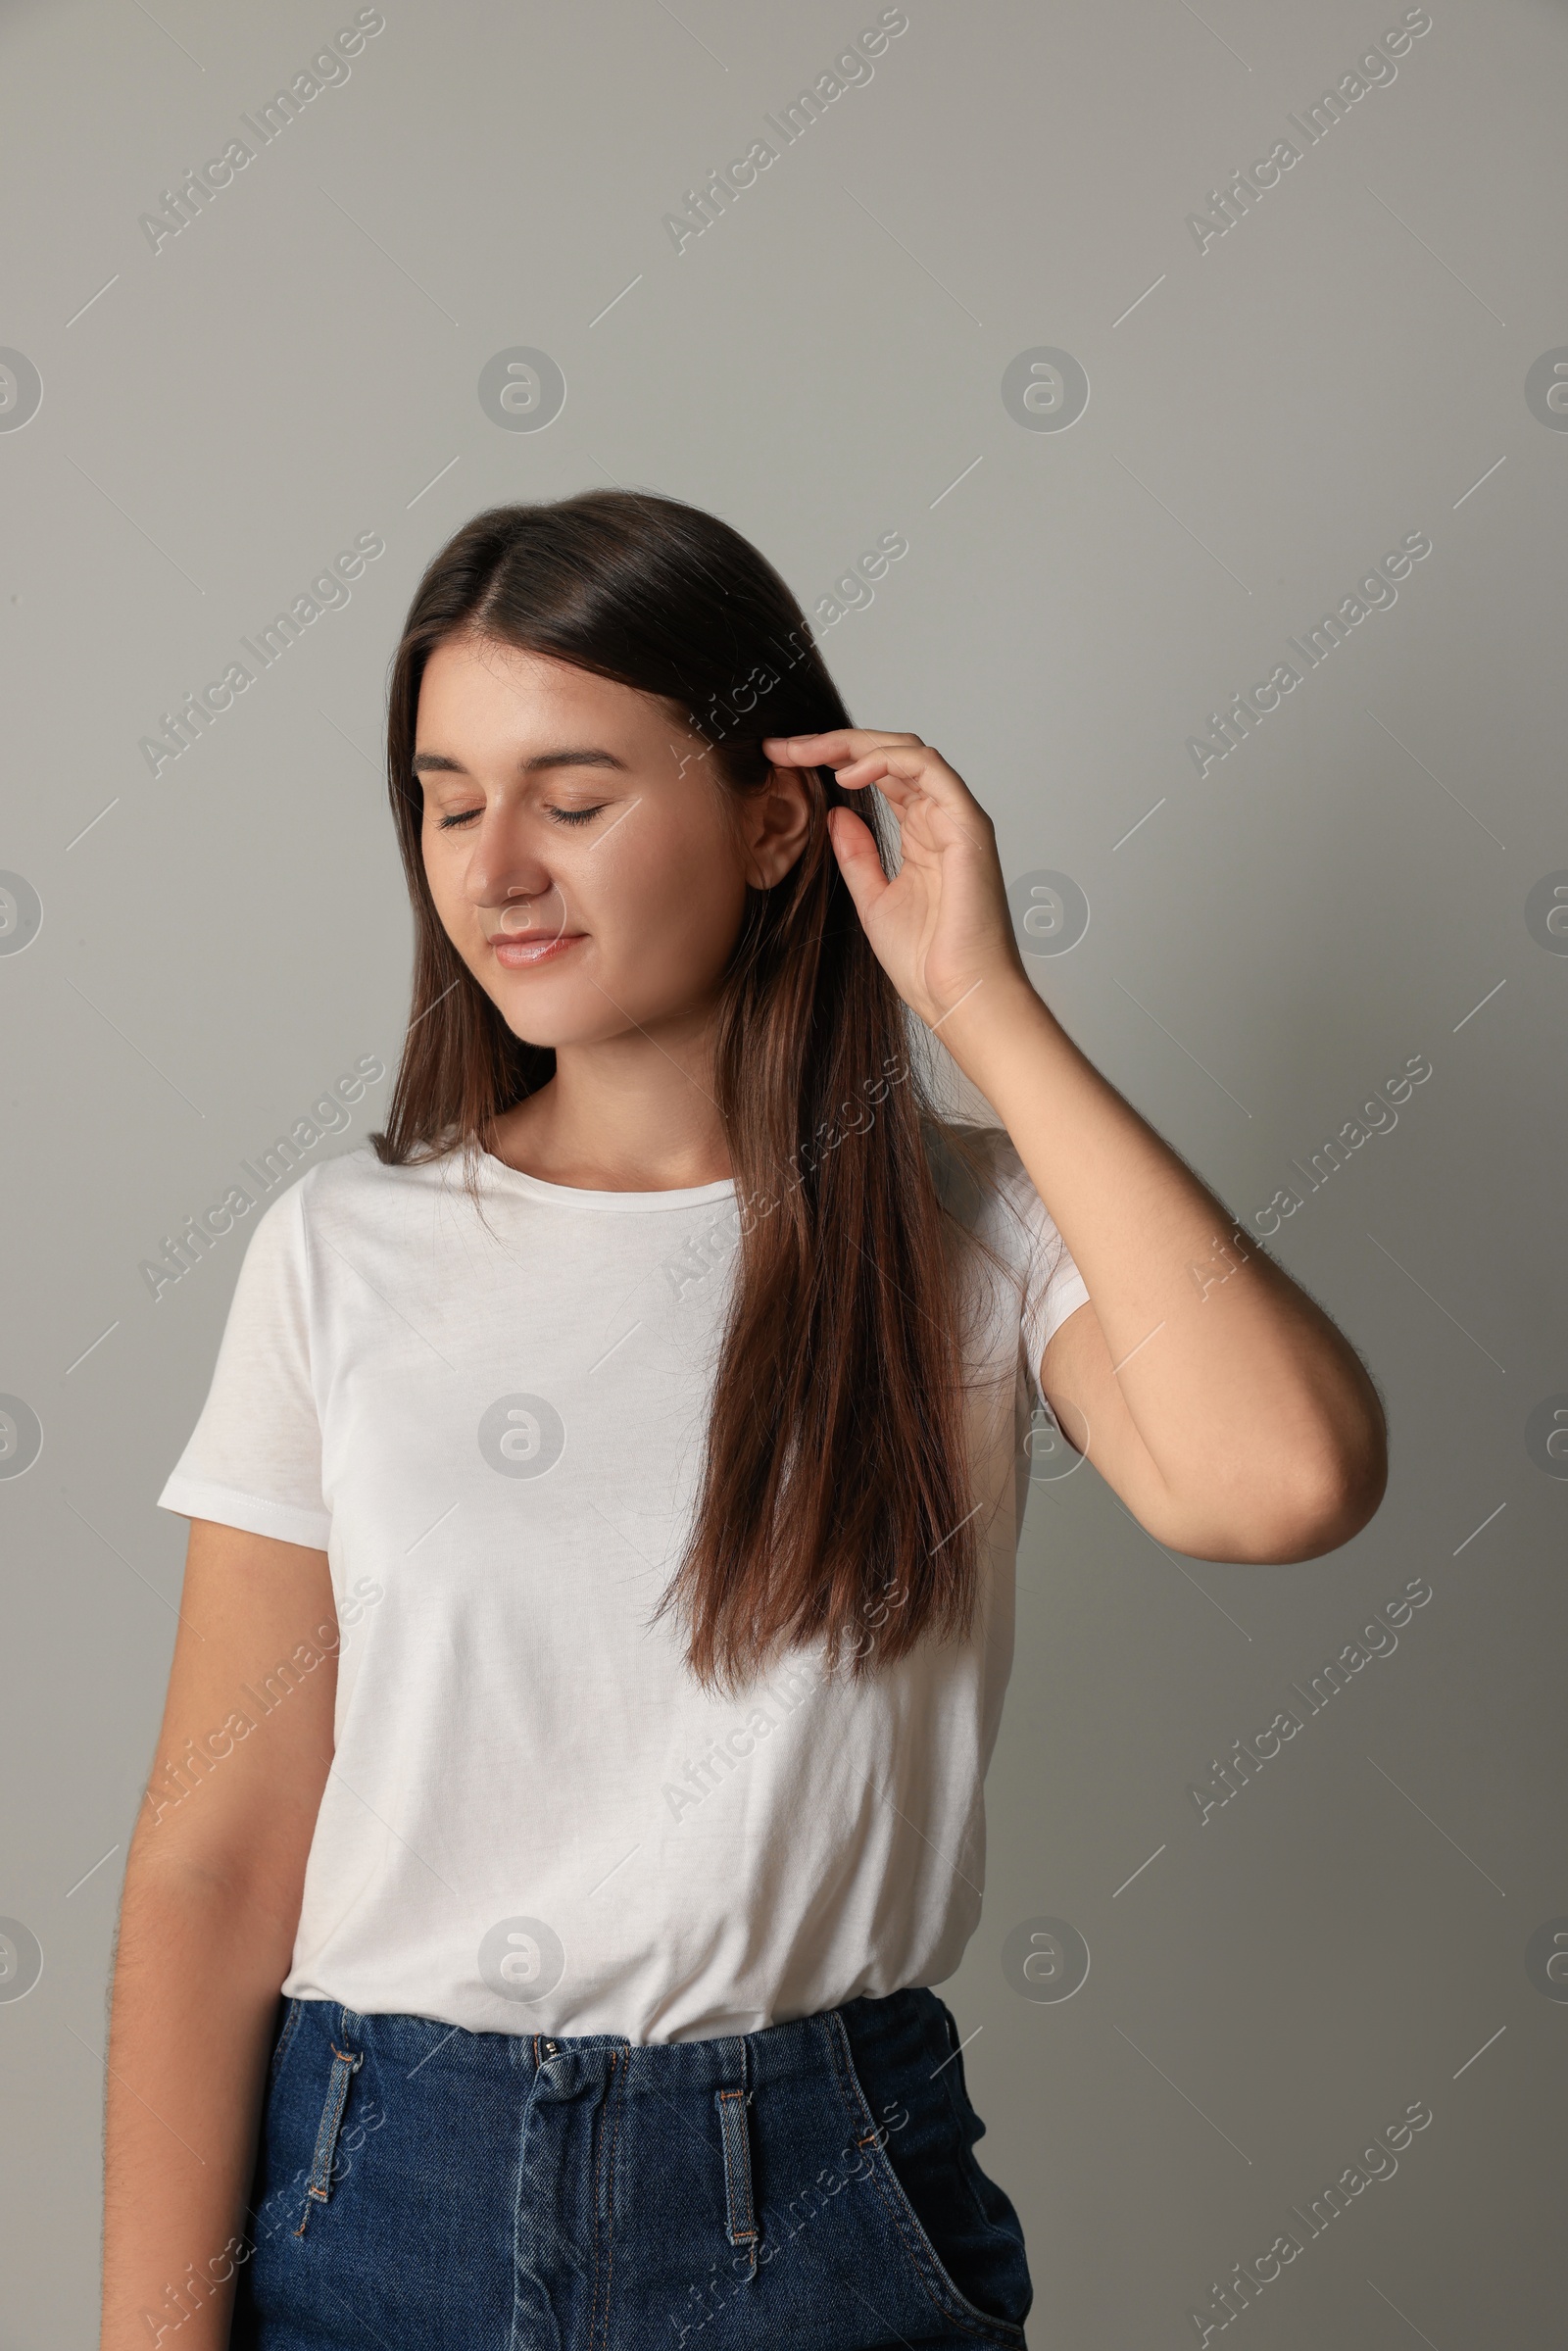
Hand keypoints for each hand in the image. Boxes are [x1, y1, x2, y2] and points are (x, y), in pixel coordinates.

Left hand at [762, 729, 1028, 1035]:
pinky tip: (847, 774)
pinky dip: (886, 760)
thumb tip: (836, 813)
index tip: (781, 761)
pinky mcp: (968, 825)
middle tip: (783, 747)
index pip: (878, 775)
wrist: (959, 995)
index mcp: (922, 834)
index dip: (830, 760)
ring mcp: (957, 818)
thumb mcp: (873, 900)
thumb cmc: (926, 961)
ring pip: (907, 750)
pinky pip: (928, 768)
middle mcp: (942, 818)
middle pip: (889, 754)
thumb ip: (856, 855)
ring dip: (853, 744)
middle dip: (832, 743)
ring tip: (806, 752)